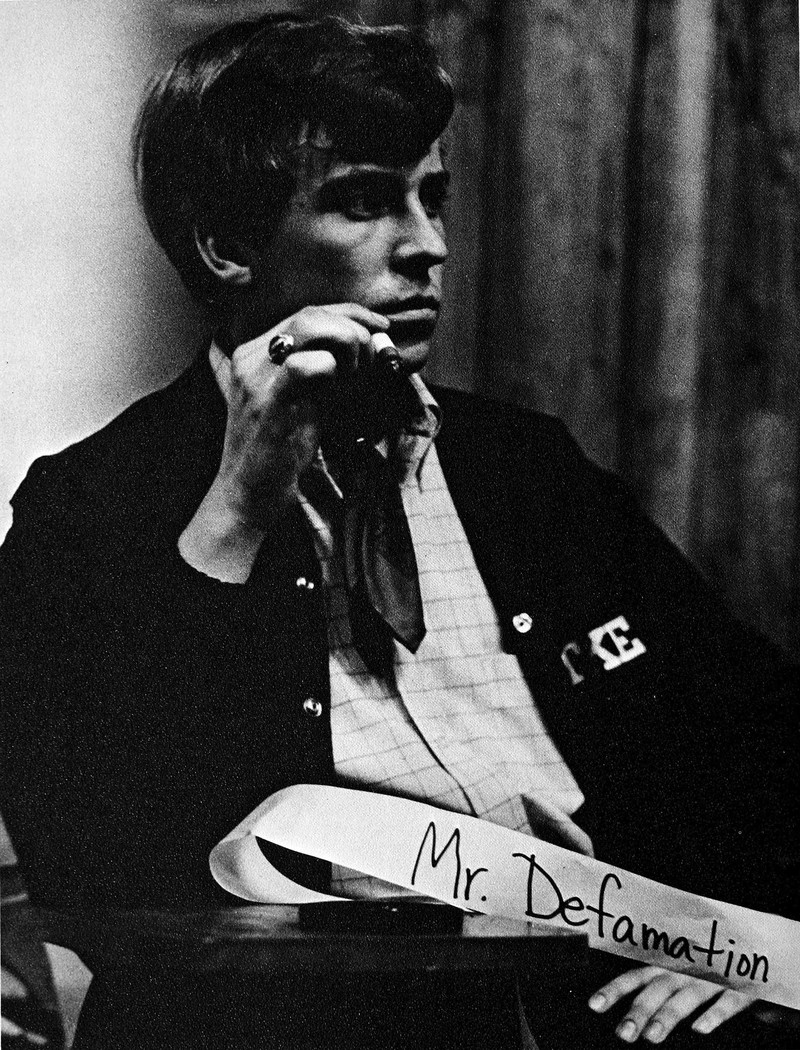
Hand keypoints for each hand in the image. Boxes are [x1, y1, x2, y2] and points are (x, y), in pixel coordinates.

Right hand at [211, 303, 389, 520]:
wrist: (251, 494)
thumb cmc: (282, 450)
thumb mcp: (308, 400)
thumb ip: (332, 371)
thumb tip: (372, 347)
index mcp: (255, 351)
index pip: (307, 312)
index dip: (350, 313)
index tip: (381, 327)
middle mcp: (250, 355)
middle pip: (310, 314)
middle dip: (354, 329)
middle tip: (373, 358)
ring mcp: (255, 375)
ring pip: (309, 327)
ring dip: (347, 346)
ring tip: (355, 377)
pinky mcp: (266, 399)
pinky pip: (306, 365)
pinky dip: (333, 370)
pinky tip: (338, 391)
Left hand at [588, 966, 753, 1042]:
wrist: (752, 952)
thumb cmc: (706, 967)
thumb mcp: (677, 973)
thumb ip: (655, 989)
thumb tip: (625, 1013)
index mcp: (666, 968)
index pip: (634, 978)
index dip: (614, 990)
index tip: (593, 1005)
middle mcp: (684, 971)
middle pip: (657, 990)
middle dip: (639, 1011)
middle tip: (623, 1033)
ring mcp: (711, 979)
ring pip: (686, 997)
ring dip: (668, 1016)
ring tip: (652, 1036)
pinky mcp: (739, 989)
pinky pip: (726, 1003)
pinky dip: (713, 1015)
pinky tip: (700, 1029)